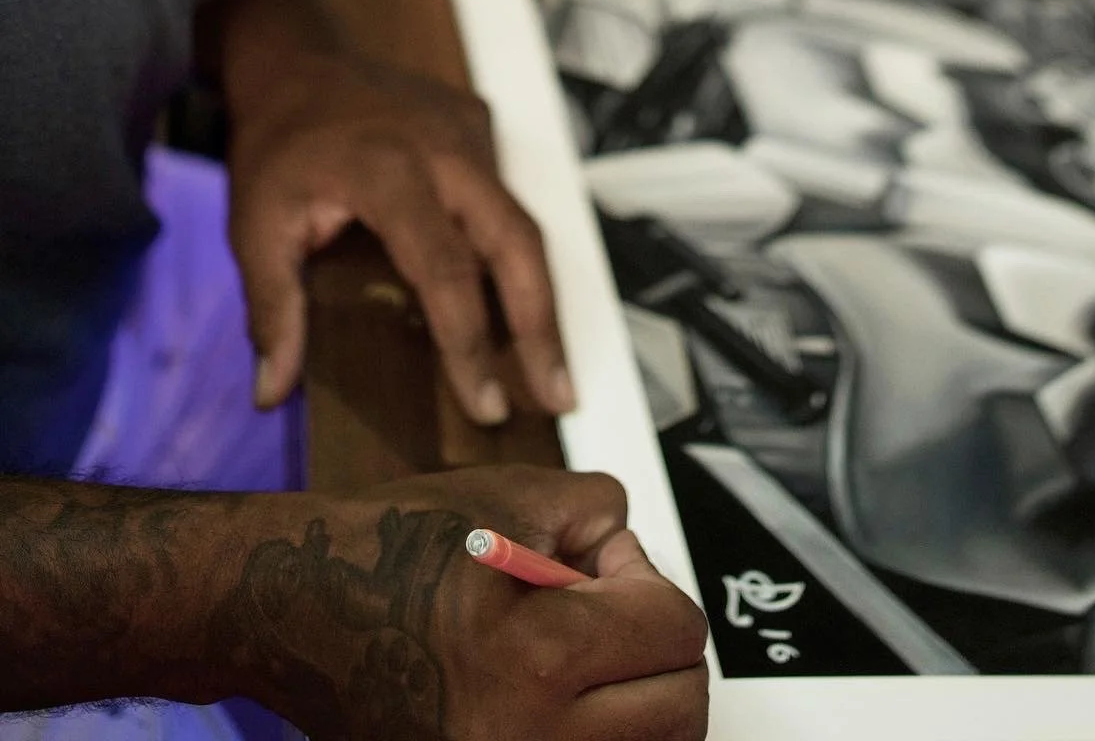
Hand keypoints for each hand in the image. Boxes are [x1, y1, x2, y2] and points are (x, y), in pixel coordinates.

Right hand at [225, 465, 709, 740]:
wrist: (298, 608)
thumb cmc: (394, 547)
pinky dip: (596, 734)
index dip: (649, 582)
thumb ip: (606, 517)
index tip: (610, 568)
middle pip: (678, 713)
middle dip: (660, 649)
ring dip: (637, 702)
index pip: (675, 634)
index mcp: (537, 659)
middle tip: (612, 616)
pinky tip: (563, 697)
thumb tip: (640, 566)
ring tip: (586, 657)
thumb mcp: (518, 496)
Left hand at [226, 47, 571, 424]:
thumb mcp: (254, 225)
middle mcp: (446, 150)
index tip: (486, 404)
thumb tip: (274, 392)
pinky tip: (511, 299)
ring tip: (548, 363)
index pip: (446, 269)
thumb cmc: (276, 146)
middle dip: (542, 325)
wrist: (296, 57)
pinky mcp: (482, 125)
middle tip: (558, 394)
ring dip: (539, 295)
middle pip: (519, 243)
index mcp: (389, 173)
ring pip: (524, 222)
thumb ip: (272, 308)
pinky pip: (507, 196)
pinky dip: (514, 251)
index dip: (470, 343)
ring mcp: (472, 133)